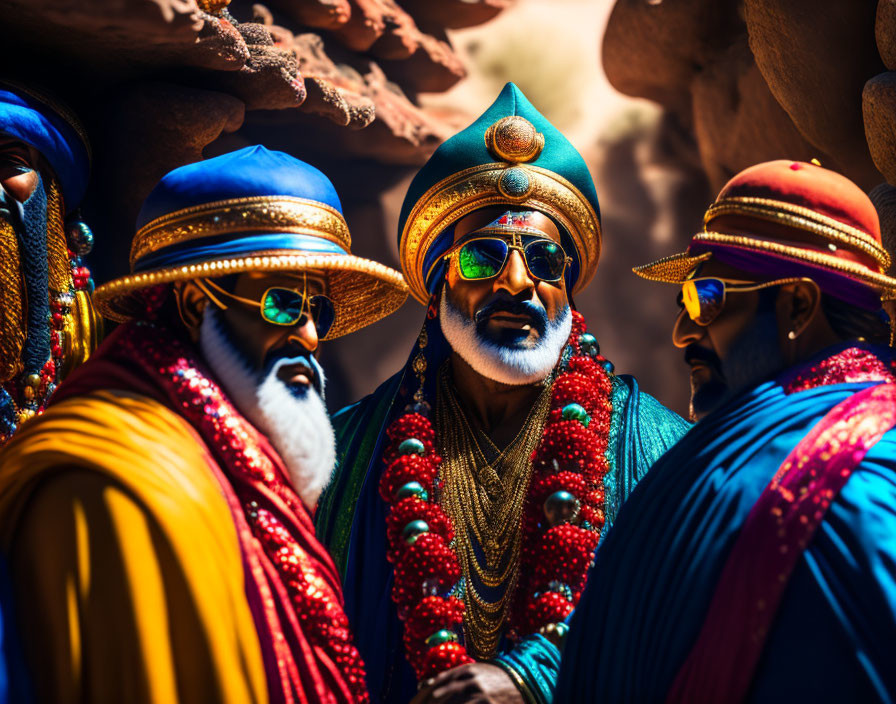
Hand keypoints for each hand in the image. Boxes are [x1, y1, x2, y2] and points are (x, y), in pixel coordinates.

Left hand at [410, 662, 524, 703]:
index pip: (434, 686)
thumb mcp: (474, 672)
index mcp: (464, 670)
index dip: (420, 698)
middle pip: (439, 698)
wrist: (524, 681)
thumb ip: (452, 677)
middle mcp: (469, 681)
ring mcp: (479, 695)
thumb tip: (426, 686)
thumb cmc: (495, 678)